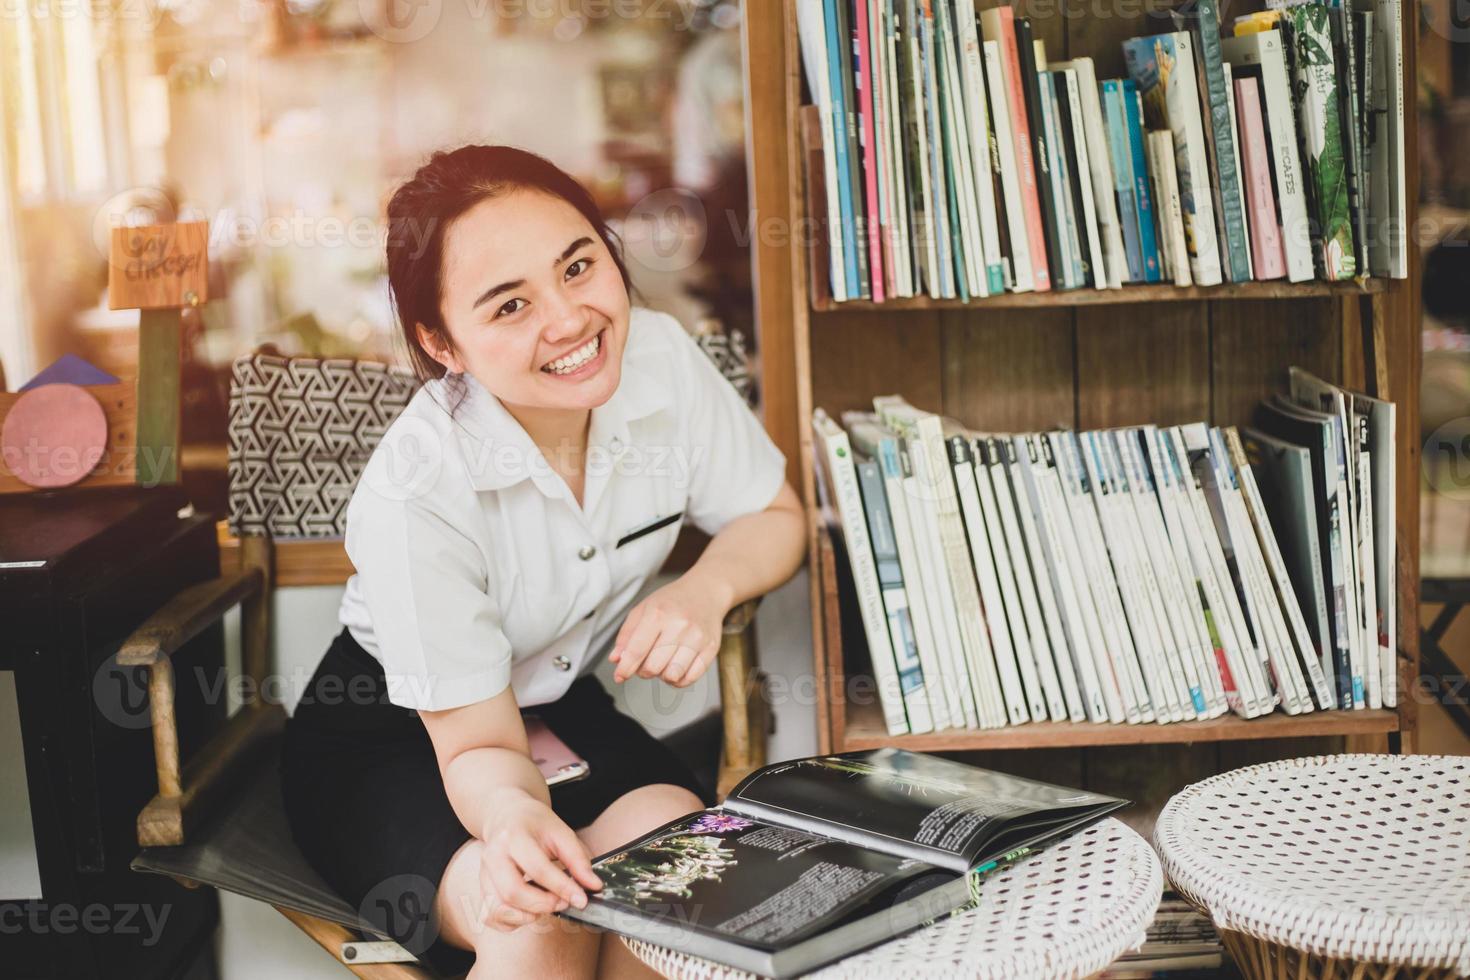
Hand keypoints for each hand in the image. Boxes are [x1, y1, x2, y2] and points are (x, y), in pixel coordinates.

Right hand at [478, 791, 601, 931]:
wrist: (507, 815)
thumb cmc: (535, 824)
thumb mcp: (561, 832)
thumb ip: (578, 859)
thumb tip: (594, 886)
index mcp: (514, 836)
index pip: (537, 868)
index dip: (562, 887)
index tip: (581, 900)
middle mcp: (493, 856)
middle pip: (513, 892)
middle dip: (543, 904)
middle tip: (564, 902)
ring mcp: (483, 874)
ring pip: (498, 908)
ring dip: (528, 915)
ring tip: (547, 904)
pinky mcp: (482, 888)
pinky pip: (491, 916)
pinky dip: (513, 921)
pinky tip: (530, 909)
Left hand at [610, 571, 730, 686]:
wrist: (705, 592)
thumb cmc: (672, 601)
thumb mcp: (643, 609)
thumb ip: (626, 635)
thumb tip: (616, 660)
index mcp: (658, 614)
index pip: (637, 651)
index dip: (625, 668)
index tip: (620, 676)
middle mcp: (679, 626)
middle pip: (653, 667)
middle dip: (644, 671)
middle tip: (646, 661)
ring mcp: (697, 638)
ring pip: (672, 675)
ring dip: (662, 675)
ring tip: (663, 662)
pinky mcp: (711, 648)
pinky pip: (691, 678)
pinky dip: (679, 679)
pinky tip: (676, 667)